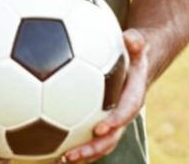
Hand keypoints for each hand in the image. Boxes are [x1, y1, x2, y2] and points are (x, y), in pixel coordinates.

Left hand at [60, 29, 148, 162]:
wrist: (137, 66)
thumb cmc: (133, 52)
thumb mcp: (137, 44)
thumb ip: (135, 41)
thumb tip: (130, 37)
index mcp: (133, 96)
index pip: (127, 112)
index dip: (115, 121)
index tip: (99, 127)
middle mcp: (123, 114)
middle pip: (111, 138)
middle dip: (93, 149)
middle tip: (73, 154)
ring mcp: (112, 122)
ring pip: (99, 144)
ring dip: (83, 155)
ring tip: (61, 160)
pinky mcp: (100, 123)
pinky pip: (89, 138)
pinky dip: (73, 145)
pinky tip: (51, 151)